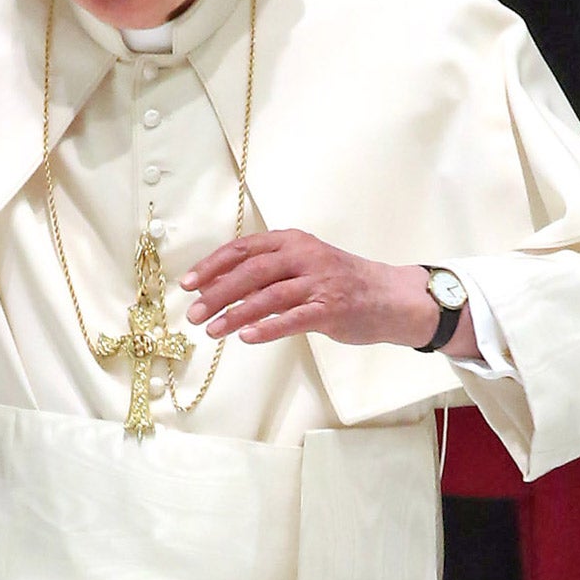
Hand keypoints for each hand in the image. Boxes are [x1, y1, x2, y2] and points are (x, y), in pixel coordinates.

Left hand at [183, 231, 475, 352]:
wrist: (391, 297)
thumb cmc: (341, 283)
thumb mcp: (305, 263)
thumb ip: (270, 270)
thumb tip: (222, 285)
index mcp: (293, 241)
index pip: (243, 249)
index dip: (212, 266)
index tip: (188, 285)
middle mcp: (305, 256)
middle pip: (251, 271)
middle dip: (217, 292)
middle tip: (194, 314)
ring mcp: (319, 282)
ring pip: (268, 296)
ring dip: (235, 314)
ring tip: (212, 330)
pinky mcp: (331, 309)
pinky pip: (292, 319)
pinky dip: (267, 328)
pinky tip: (246, 338)